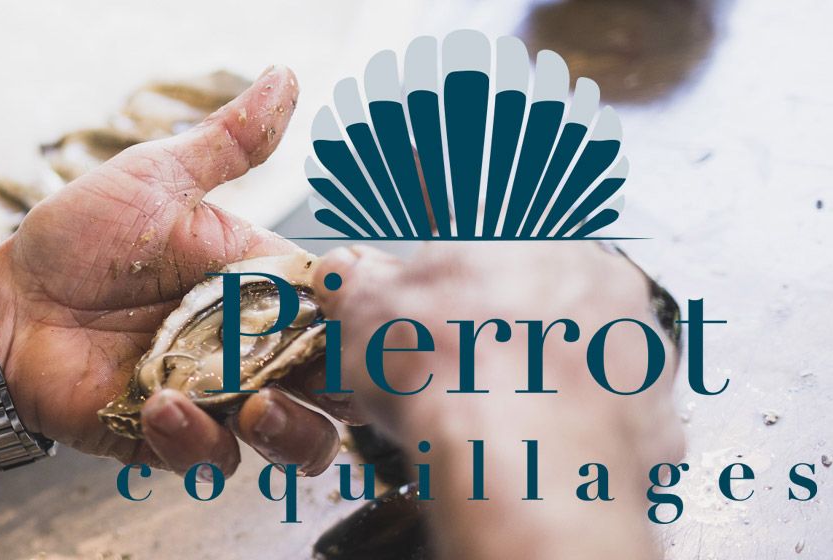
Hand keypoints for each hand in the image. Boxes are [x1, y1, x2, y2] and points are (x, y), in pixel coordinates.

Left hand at [0, 66, 346, 477]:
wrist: (4, 307)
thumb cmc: (76, 239)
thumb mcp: (156, 180)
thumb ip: (229, 145)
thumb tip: (286, 78)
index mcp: (261, 287)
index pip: (342, 313)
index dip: (364, 322)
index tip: (355, 315)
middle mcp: (251, 350)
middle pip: (338, 390)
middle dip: (343, 391)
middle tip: (316, 373)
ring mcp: (215, 400)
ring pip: (296, 442)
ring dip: (288, 430)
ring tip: (253, 406)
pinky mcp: (169, 442)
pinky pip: (211, 459)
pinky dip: (195, 440)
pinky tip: (160, 406)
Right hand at [311, 242, 684, 464]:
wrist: (517, 462)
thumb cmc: (452, 378)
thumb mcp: (364, 312)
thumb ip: (358, 281)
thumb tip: (348, 273)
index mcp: (522, 230)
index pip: (480, 243)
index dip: (443, 287)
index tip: (422, 316)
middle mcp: (592, 274)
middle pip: (536, 294)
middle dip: (496, 329)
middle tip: (451, 370)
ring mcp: (633, 342)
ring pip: (578, 351)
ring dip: (541, 375)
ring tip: (489, 416)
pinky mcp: (652, 410)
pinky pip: (607, 412)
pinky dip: (573, 428)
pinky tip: (532, 445)